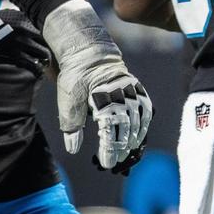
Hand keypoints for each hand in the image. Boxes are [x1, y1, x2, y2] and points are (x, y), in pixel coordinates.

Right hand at [0, 9, 50, 76]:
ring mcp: (21, 45)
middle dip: (51, 51)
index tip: (56, 43)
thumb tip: (35, 20)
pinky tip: (38, 71)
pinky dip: (36, 68)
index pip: (47, 32)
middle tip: (53, 57)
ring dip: (45, 60)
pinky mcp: (14, 55)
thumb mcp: (11, 14)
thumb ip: (25, 18)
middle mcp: (26, 33)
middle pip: (47, 42)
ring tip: (46, 64)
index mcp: (27, 22)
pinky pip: (30, 64)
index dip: (53, 39)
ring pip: (41, 54)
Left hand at [42, 0, 153, 168]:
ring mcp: (132, 90)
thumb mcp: (68, 99)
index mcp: (104, 96)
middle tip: (116, 162)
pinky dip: (143, 124)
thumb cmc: (76, 74)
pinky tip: (139, 135)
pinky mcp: (136, 88)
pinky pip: (145, 109)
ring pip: (139, 119)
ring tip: (129, 152)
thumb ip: (71, 124)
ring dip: (135, 138)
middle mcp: (122, 93)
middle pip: (127, 127)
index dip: (110, 148)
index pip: (111, 129)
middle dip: (122, 146)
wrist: (89, 51)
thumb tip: (74, 148)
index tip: (106, 162)